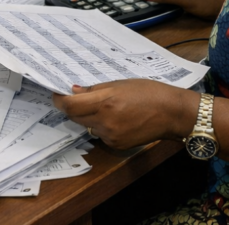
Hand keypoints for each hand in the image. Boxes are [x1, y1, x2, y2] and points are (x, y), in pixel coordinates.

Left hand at [52, 80, 197, 149]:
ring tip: (104, 106)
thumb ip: (94, 90)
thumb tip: (74, 91)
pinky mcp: (116, 145)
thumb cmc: (148, 92)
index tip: (57, 94)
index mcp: (105, 102)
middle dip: (73, 107)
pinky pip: (99, 134)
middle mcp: (105, 122)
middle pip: (75, 117)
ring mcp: (110, 136)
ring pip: (86, 126)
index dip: (59, 100)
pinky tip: (115, 117)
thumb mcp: (119, 84)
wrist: (171, 113)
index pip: (70, 106)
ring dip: (87, 116)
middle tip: (77, 97)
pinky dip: (100, 125)